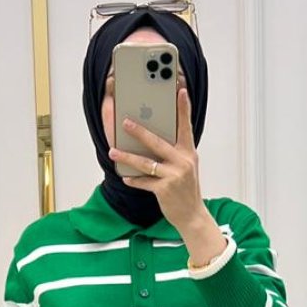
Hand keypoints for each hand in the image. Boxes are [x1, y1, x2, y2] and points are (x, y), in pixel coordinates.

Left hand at [108, 86, 204, 230]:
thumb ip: (173, 152)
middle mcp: (183, 161)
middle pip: (157, 142)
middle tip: (125, 122)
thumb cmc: (185, 188)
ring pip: (145, 163)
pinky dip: (133, 180)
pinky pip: (144, 182)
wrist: (192, 215)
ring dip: (127, 157)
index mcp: (189, 152)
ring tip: (113, 152)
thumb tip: (150, 139)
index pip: (186, 126)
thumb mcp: (185, 166)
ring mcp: (174, 175)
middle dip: (140, 132)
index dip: (184, 108)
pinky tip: (125, 178)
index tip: (180, 91)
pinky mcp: (165, 190)